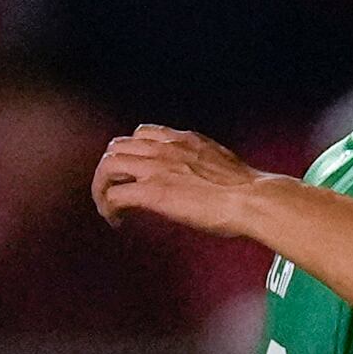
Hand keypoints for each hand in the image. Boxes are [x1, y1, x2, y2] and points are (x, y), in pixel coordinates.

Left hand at [89, 127, 268, 235]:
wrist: (250, 198)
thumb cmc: (244, 188)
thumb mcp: (218, 161)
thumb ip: (199, 162)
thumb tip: (198, 177)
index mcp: (181, 140)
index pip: (142, 134)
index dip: (131, 152)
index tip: (134, 171)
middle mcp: (163, 148)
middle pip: (116, 147)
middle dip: (110, 170)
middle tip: (114, 191)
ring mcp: (155, 169)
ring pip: (107, 166)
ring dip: (102, 187)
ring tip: (108, 206)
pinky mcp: (152, 192)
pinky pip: (114, 195)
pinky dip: (108, 208)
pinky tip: (116, 220)